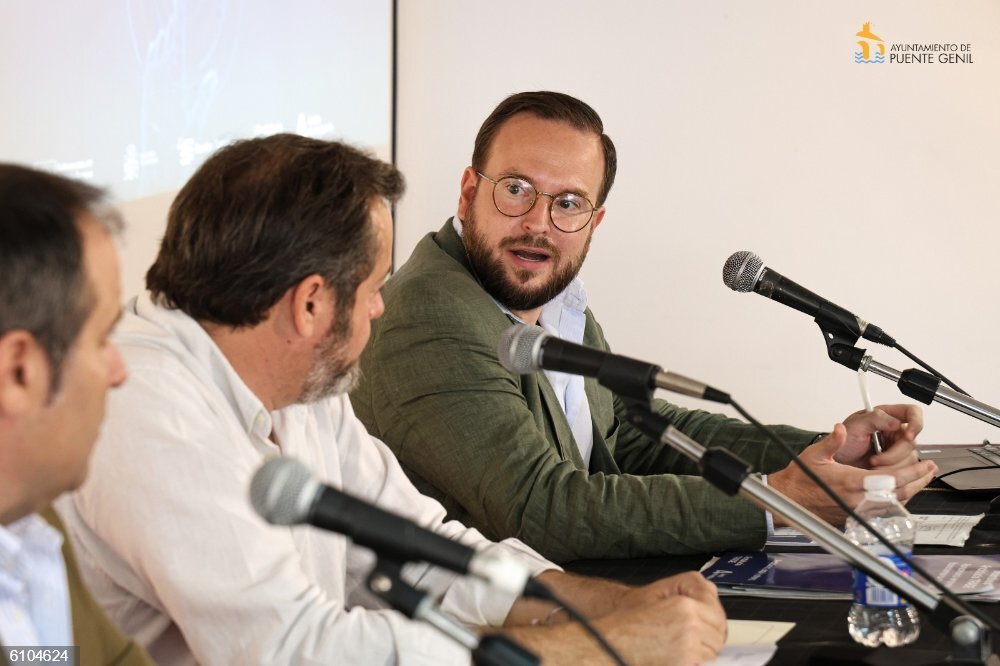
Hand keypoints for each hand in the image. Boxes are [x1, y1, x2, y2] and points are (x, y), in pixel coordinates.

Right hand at [594, 572, 725, 664]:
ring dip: (705, 650)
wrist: (612, 643)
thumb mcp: (661, 590)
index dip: (712, 618)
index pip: (717, 614)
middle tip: (696, 637)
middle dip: (710, 635)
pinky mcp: (685, 664)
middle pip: (718, 634)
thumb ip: (692, 586)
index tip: (705, 622)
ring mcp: (689, 648)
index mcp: (685, 607)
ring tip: (685, 646)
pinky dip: (697, 660)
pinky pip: (703, 663)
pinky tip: (683, 655)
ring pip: (713, 651)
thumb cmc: (631, 621)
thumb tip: (710, 592)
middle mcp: (690, 627)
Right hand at [769, 424, 936, 525]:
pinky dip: (899, 498)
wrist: (789, 500)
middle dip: (919, 480)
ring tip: (923, 478)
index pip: (891, 479)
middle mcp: (858, 499)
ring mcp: (859, 510)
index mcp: (851, 483)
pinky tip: (903, 490)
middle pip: (899, 492)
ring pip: (894, 502)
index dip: (911, 472)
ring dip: (912, 490)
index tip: (923, 464)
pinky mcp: (857, 515)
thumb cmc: (800, 480)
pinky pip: (885, 508)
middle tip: (930, 468)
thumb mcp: (814, 455)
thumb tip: (840, 428)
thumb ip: (831, 441)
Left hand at [838, 404, 923, 466]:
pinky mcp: (896, 464)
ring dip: (891, 465)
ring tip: (872, 464)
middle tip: (876, 458)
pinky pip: (906, 470)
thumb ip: (875, 419)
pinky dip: (891, 473)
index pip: (912, 412)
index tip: (908, 435)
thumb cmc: (843, 441)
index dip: (916, 422)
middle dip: (894, 454)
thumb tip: (896, 422)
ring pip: (910, 458)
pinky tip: (877, 471)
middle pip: (912, 441)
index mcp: (886, 416)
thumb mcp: (855, 425)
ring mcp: (897, 448)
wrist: (837, 462)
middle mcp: (894, 431)